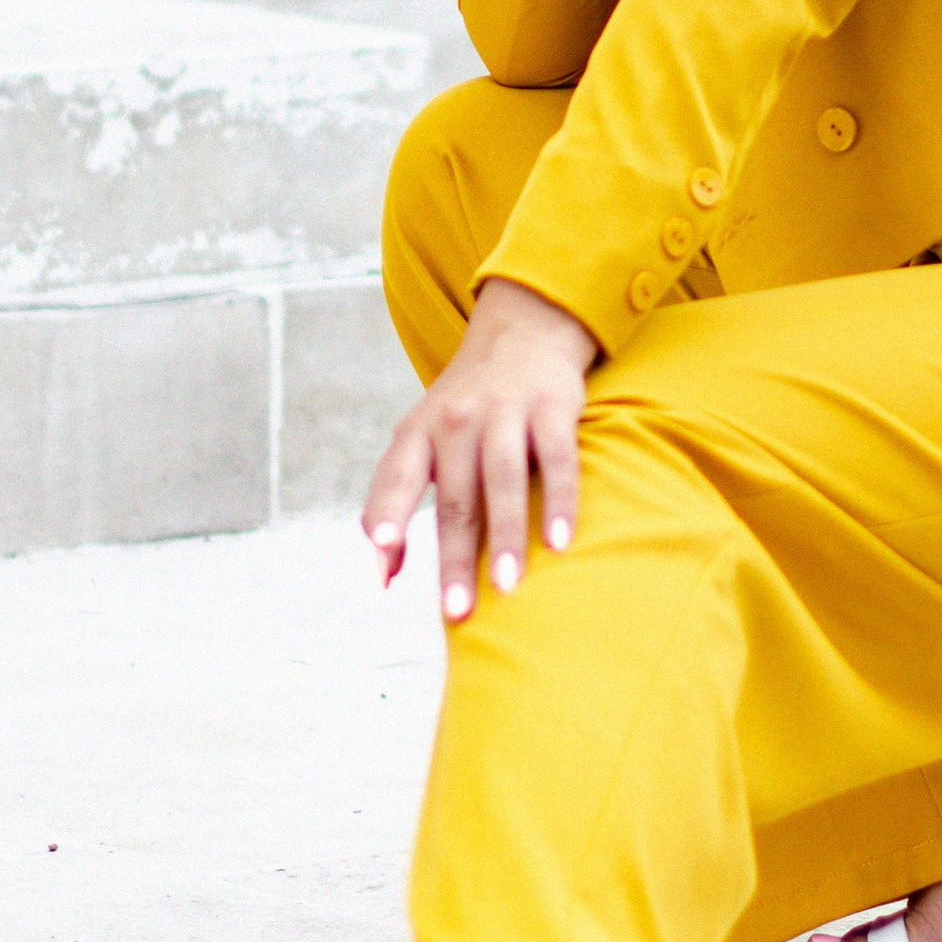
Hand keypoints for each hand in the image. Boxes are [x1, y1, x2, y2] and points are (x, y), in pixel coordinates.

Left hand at [361, 279, 597, 621]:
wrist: (521, 332)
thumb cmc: (465, 408)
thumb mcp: (420, 440)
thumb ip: (396, 501)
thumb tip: (383, 575)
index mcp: (419, 431)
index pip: (397, 474)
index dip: (388, 510)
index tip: (381, 548)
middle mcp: (457, 419)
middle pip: (456, 498)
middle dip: (456, 558)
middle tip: (458, 610)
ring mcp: (505, 410)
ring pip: (503, 480)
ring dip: (505, 536)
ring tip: (508, 585)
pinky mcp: (552, 406)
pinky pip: (557, 459)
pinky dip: (558, 501)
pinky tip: (559, 541)